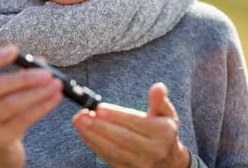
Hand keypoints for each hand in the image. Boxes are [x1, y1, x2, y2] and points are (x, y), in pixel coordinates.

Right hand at [0, 45, 62, 167]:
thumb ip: (21, 76)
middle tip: (48, 73)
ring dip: (37, 93)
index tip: (15, 50)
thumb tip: (41, 61)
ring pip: (11, 104)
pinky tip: (54, 99)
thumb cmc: (4, 117)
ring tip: (56, 85)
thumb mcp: (7, 95)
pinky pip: (22, 120)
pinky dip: (41, 107)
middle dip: (25, 78)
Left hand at [72, 82, 189, 167]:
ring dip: (93, 136)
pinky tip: (84, 133)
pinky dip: (94, 145)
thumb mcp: (166, 114)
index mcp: (162, 133)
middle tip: (83, 115)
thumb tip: (158, 87)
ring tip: (79, 122)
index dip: (116, 115)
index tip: (99, 108)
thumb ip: (159, 100)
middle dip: (100, 126)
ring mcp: (139, 163)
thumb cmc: (162, 131)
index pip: (136, 123)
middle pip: (122, 138)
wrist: (168, 161)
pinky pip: (108, 157)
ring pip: (113, 150)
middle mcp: (152, 150)